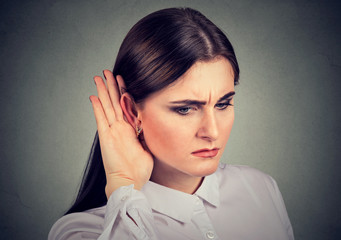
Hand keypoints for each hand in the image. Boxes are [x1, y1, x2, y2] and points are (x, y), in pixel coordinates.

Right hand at [89, 70, 152, 198]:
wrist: (129, 182)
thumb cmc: (138, 169)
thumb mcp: (147, 146)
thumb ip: (146, 133)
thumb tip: (151, 122)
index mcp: (129, 129)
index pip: (125, 105)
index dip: (124, 92)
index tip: (124, 79)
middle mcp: (119, 128)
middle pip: (114, 102)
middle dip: (111, 86)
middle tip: (107, 72)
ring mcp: (112, 132)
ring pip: (107, 106)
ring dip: (103, 92)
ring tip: (99, 77)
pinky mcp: (106, 138)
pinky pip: (101, 119)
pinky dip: (97, 108)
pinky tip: (93, 97)